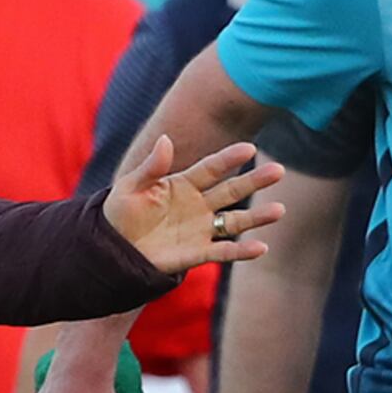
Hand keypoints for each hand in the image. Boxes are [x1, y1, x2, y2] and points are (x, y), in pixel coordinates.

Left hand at [104, 136, 283, 277]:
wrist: (112, 248)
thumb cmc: (120, 213)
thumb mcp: (131, 186)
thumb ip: (151, 166)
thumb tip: (165, 139)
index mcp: (183, 184)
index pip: (211, 168)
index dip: (229, 159)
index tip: (250, 148)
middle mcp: (198, 205)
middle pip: (232, 191)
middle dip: (255, 182)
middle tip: (279, 171)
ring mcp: (200, 229)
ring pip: (234, 221)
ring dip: (257, 217)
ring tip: (279, 210)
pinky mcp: (196, 253)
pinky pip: (223, 251)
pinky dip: (240, 251)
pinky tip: (260, 248)